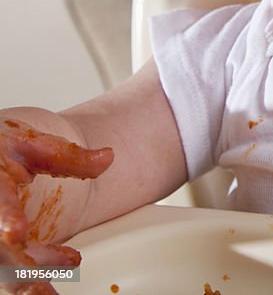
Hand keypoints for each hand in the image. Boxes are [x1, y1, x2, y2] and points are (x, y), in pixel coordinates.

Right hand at [1, 119, 112, 293]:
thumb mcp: (32, 146)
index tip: (14, 231)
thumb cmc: (3, 152)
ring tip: (52, 294)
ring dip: (29, 280)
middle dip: (23, 265)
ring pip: (3, 264)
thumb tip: (109, 157)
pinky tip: (47, 291)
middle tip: (50, 278)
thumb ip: (69, 157)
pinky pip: (8, 269)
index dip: (4, 217)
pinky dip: (30, 281)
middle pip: (0, 246)